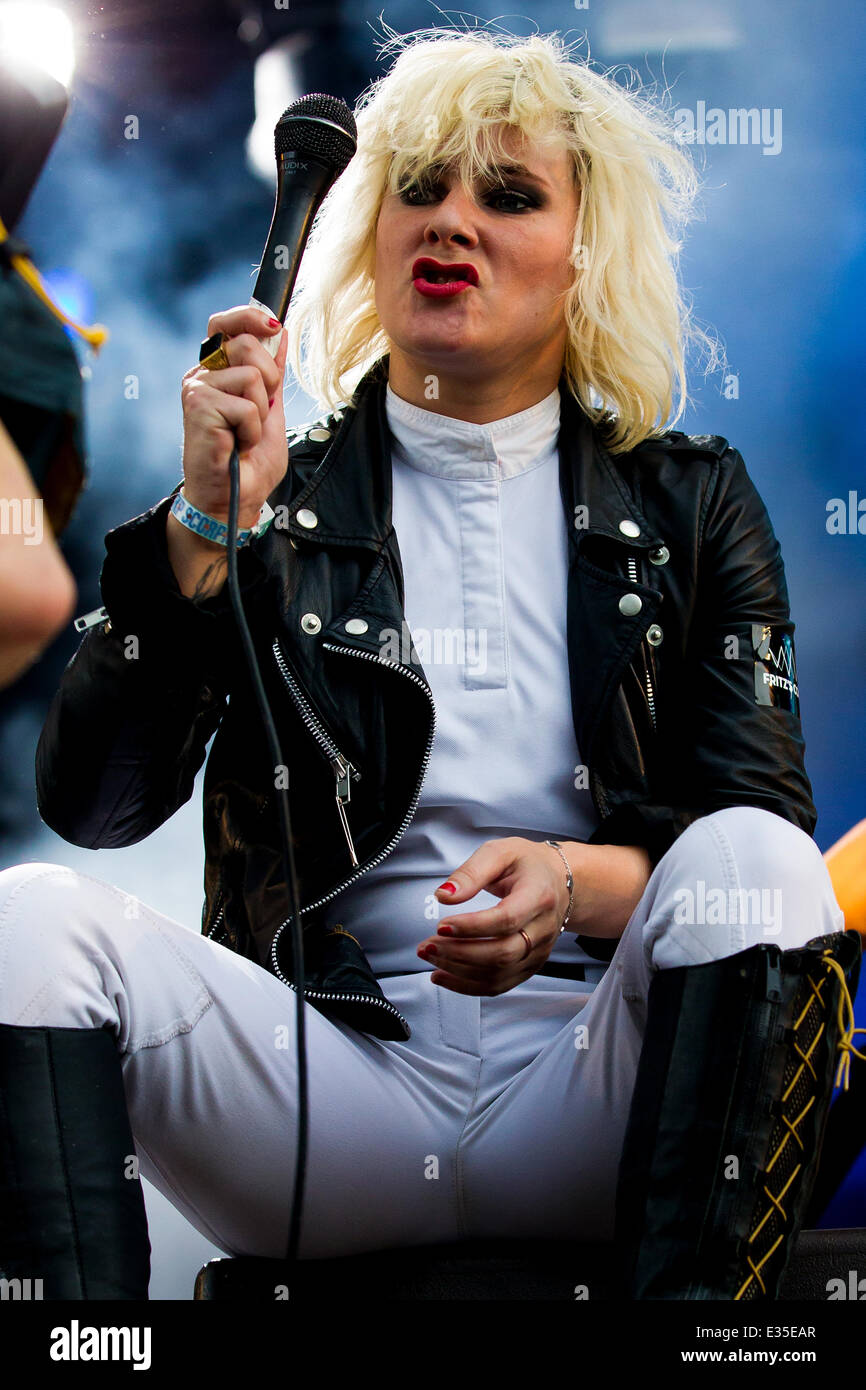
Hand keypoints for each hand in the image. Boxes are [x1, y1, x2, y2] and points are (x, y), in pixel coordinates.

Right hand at [180, 304, 288, 527]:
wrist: (232, 499)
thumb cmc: (248, 461)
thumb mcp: (269, 409)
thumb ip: (271, 374)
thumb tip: (279, 334)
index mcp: (216, 372)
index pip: (225, 324)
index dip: (249, 316)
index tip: (273, 324)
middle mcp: (202, 376)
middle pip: (246, 344)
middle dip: (268, 380)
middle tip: (259, 412)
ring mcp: (197, 389)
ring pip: (251, 376)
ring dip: (260, 412)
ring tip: (245, 433)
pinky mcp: (198, 406)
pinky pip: (247, 406)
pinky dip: (252, 430)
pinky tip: (237, 444)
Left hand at [416, 837, 570, 995]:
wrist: (557, 880)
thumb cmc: (527, 864)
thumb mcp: (499, 852)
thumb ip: (470, 873)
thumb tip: (444, 895)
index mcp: (538, 896)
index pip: (506, 919)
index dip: (472, 927)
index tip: (442, 925)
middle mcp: (543, 928)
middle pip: (502, 953)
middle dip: (459, 953)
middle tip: (428, 944)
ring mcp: (539, 951)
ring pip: (499, 974)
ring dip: (458, 971)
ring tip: (430, 956)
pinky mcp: (530, 965)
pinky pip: (499, 985)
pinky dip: (467, 986)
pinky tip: (444, 975)